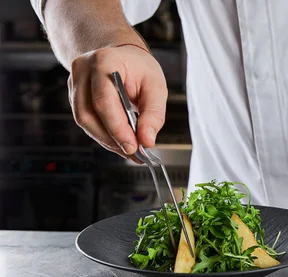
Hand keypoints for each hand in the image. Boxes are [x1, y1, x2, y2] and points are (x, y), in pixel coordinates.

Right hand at [68, 45, 167, 161]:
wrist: (122, 55)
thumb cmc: (139, 68)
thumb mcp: (156, 86)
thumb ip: (154, 114)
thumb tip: (147, 140)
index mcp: (104, 61)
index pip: (103, 101)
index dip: (117, 128)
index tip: (133, 147)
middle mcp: (83, 70)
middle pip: (88, 114)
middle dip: (111, 138)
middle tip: (134, 152)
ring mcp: (74, 83)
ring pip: (84, 121)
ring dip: (107, 140)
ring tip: (130, 149)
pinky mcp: (75, 96)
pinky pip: (87, 121)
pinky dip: (104, 135)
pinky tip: (120, 141)